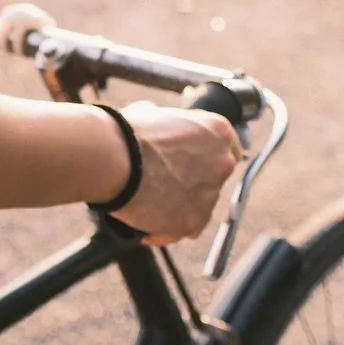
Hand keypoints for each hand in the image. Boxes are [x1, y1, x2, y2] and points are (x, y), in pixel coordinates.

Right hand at [112, 100, 241, 244]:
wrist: (114, 158)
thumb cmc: (129, 133)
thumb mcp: (154, 113)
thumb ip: (168, 123)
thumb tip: (155, 119)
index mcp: (217, 131)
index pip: (228, 147)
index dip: (207, 157)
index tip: (192, 163)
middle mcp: (222, 163)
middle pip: (213, 180)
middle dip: (192, 184)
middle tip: (163, 182)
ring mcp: (210, 195)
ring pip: (197, 208)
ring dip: (177, 208)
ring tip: (146, 201)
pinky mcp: (194, 222)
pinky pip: (179, 230)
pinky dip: (163, 230)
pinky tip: (143, 220)